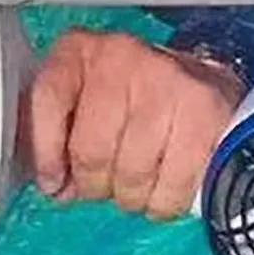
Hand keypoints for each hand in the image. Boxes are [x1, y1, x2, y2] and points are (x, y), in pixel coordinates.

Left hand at [19, 28, 244, 220]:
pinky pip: (171, 186)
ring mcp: (166, 82)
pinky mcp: (202, 111)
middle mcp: (122, 57)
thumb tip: (56, 187)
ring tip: (138, 187)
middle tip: (106, 187)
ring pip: (132, 173)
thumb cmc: (139, 100)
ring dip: (131, 197)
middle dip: (95, 185)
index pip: (49, 98)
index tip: (53, 183)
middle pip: (91, 149)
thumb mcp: (91, 102)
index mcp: (82, 50)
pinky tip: (164, 192)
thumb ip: (64, 137)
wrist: (208, 86)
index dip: (46, 153)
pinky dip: (163, 204)